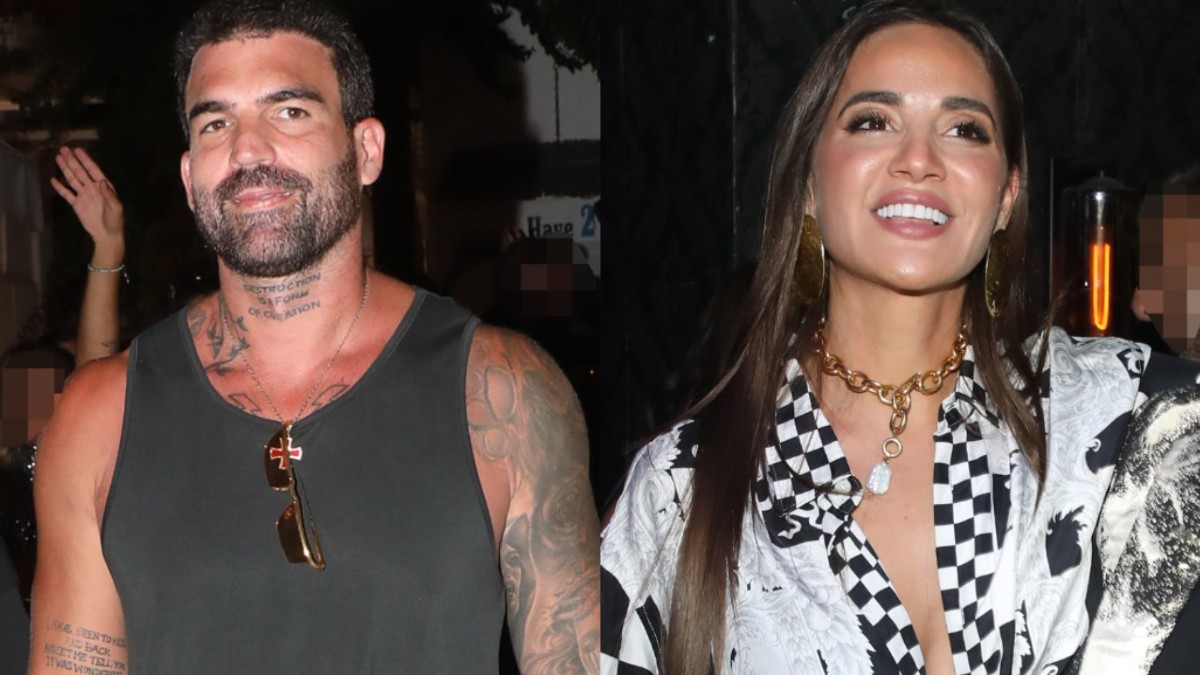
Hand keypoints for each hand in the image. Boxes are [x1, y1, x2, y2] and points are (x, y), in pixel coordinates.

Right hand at [50, 147, 124, 263]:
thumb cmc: (115, 220)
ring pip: (72, 179)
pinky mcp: (76, 205)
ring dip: (65, 169)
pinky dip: (60, 187)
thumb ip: (109, 195)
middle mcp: (92, 188)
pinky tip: (53, 180)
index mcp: (103, 187)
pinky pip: (67, 194)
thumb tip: (101, 182)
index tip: (78, 150)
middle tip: (63, 149)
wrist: (106, 235)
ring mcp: (83, 195)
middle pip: (80, 171)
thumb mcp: (116, 207)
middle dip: (72, 160)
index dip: (85, 160)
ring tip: (58, 158)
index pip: (93, 170)